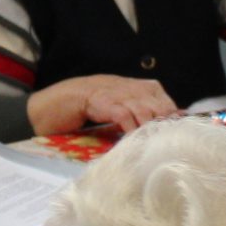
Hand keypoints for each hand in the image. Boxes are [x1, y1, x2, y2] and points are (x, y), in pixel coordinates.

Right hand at [29, 75, 178, 135]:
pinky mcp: (96, 100)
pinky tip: (134, 138)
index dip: (170, 109)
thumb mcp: (107, 110)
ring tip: (158, 141)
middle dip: (164, 118)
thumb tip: (153, 128)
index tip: (180, 126)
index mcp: (124, 85)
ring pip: (141, 106)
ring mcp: (108, 91)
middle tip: (172, 138)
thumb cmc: (76, 112)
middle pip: (154, 99)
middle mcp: (120, 84)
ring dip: (151, 124)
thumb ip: (128, 114)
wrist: (45, 108)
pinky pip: (121, 113)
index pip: (157, 92)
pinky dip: (130, 126)